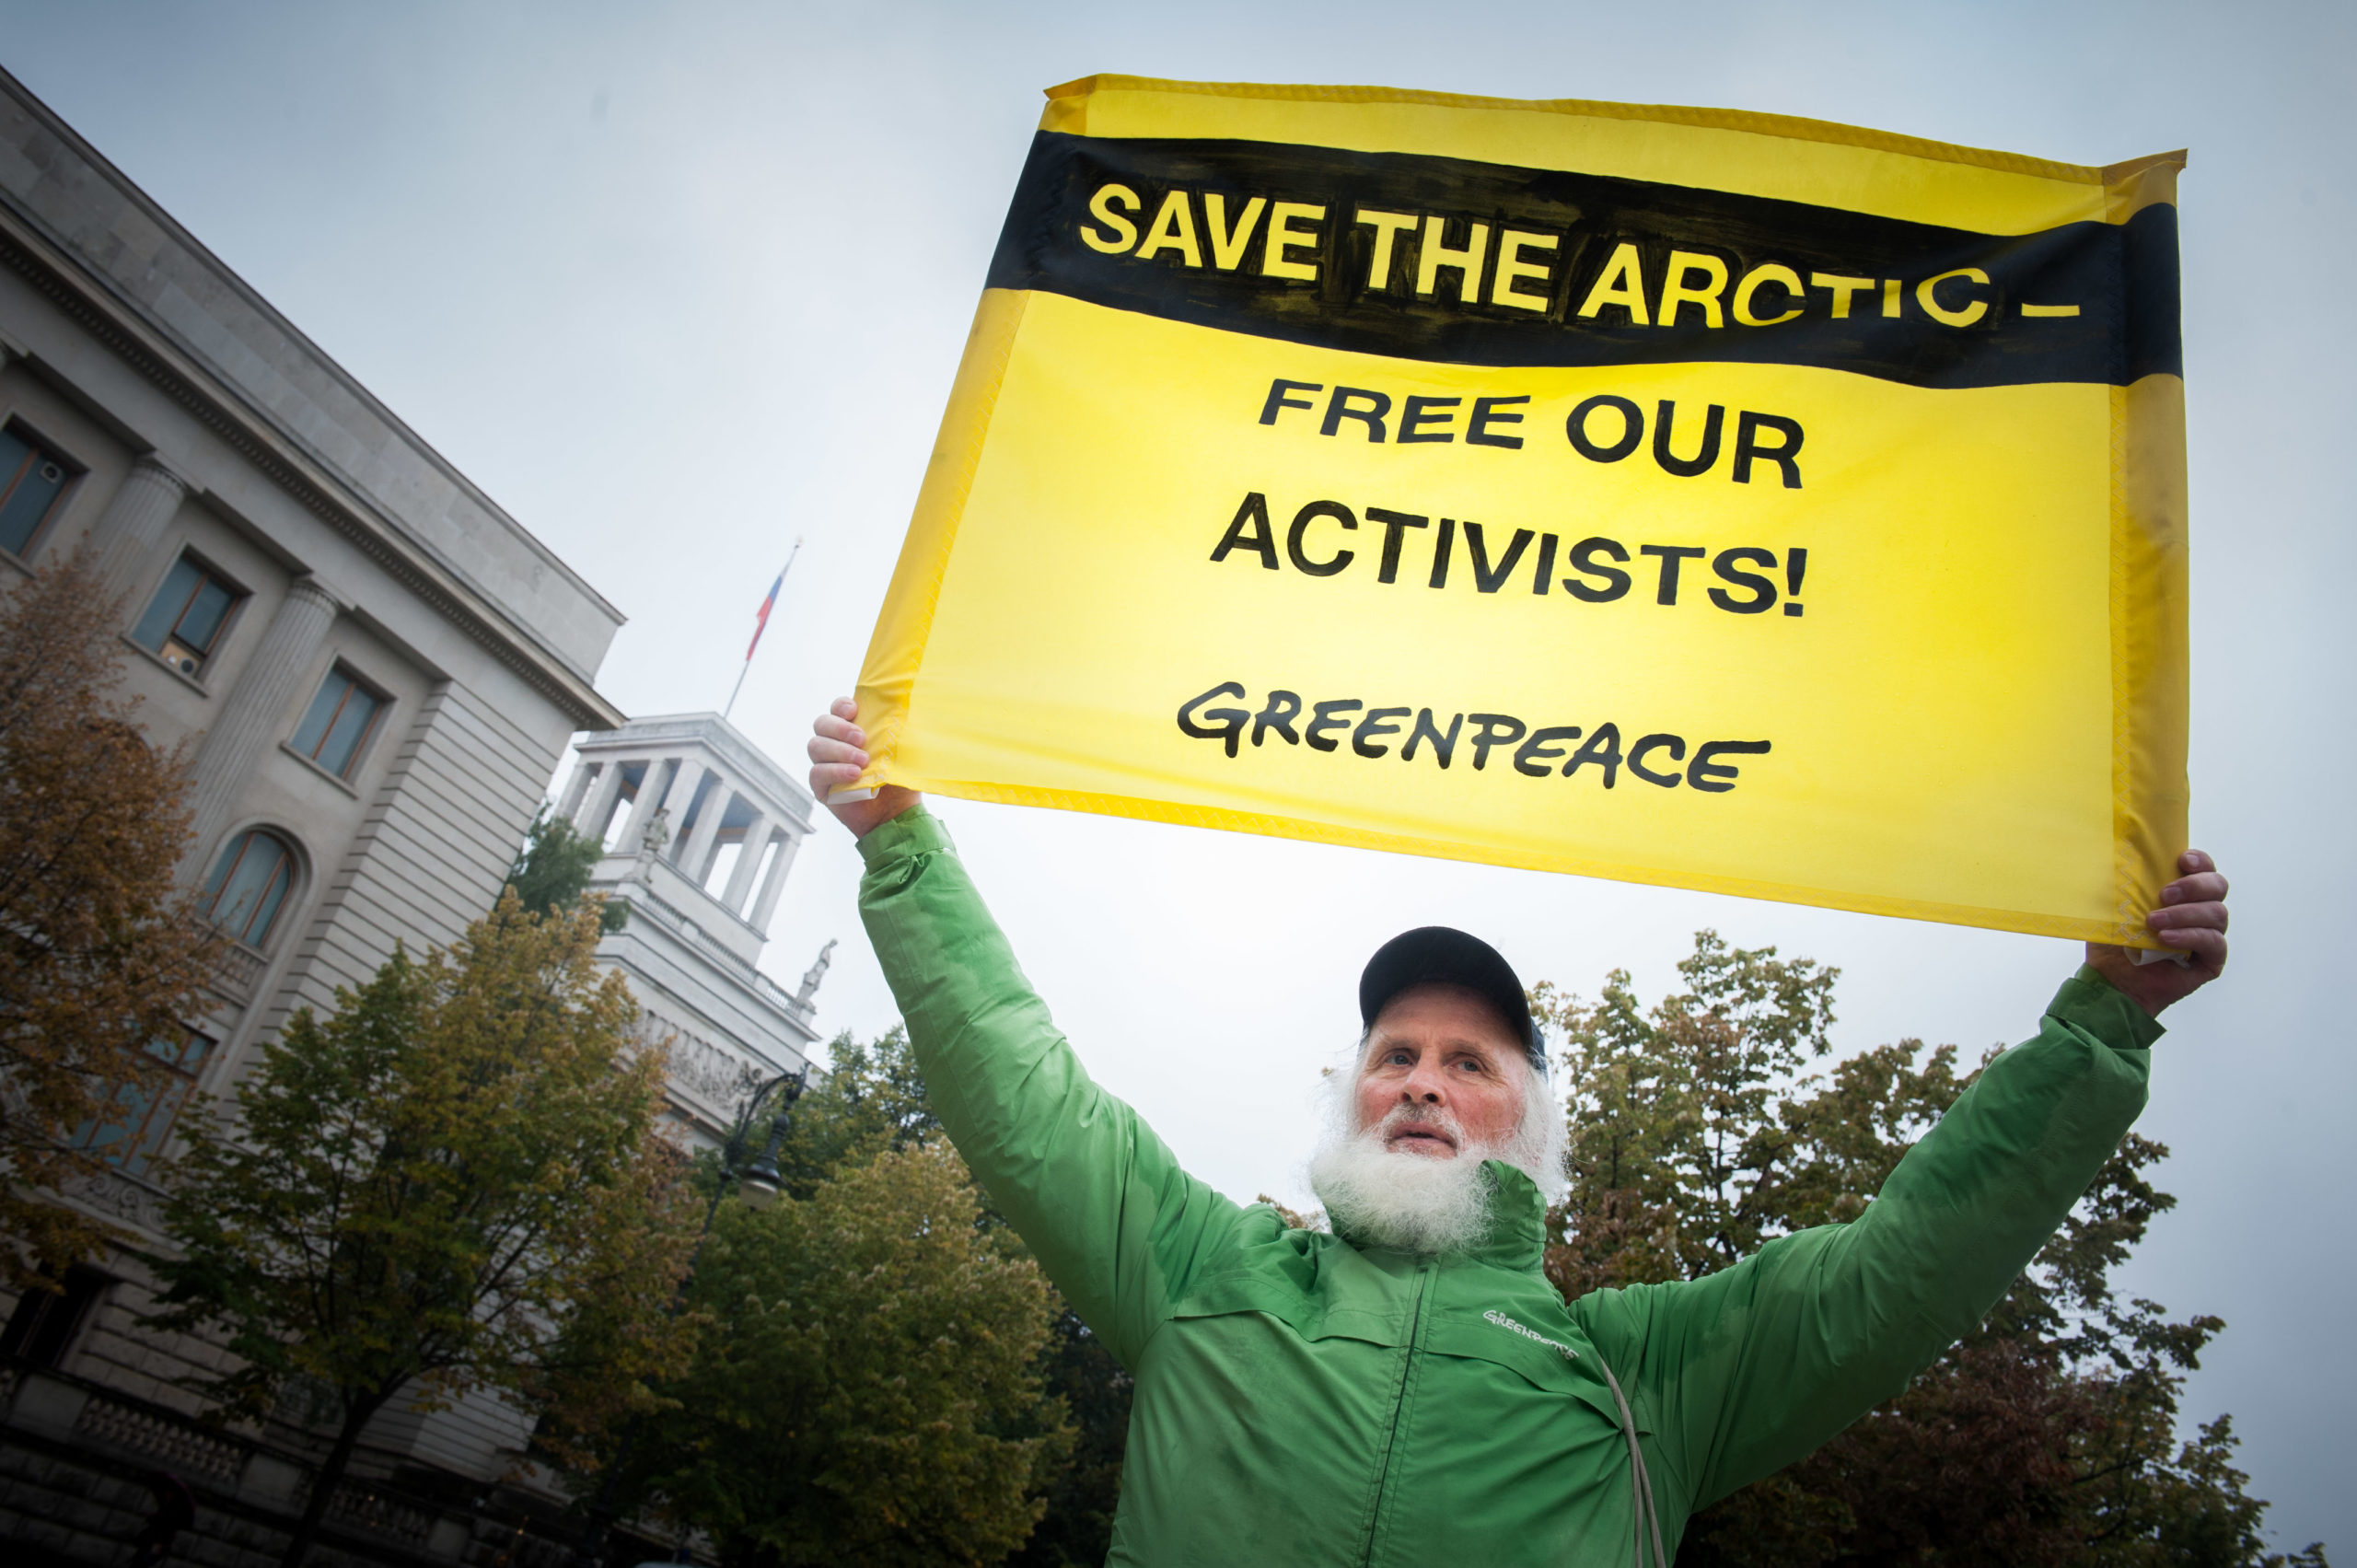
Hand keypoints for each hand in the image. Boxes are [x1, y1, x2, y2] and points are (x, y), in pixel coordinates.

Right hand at [807, 698, 920, 838]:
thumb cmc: (898, 780)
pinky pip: (817, 773)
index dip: (840, 706)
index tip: (854, 710)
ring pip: (816, 746)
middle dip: (840, 728)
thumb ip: (894, 733)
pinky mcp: (820, 786)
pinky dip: (835, 771)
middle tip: (862, 739)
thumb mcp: (900, 753)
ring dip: (840, 751)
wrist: (896, 814)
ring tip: (863, 762)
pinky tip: (854, 775)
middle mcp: (834, 744)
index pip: (836, 709)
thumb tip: (900, 713)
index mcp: (851, 731)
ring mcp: (824, 764)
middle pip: (821, 723)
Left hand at [2083, 850, 2227, 1016]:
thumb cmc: (2115, 940)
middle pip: (2218, 886)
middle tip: (2164, 895)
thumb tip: (2118, 851)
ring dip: (2184, 915)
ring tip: (2154, 922)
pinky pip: (2214, 942)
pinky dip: (2190, 937)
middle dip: (2193, 886)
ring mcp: (2208, 935)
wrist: (2112, 979)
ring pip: (2217, 914)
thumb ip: (2124, 880)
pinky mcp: (2212, 960)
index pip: (2204, 868)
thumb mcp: (2115, 905)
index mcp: (2181, 892)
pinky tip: (2166, 940)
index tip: (2182, 861)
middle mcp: (2200, 910)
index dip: (2200, 861)